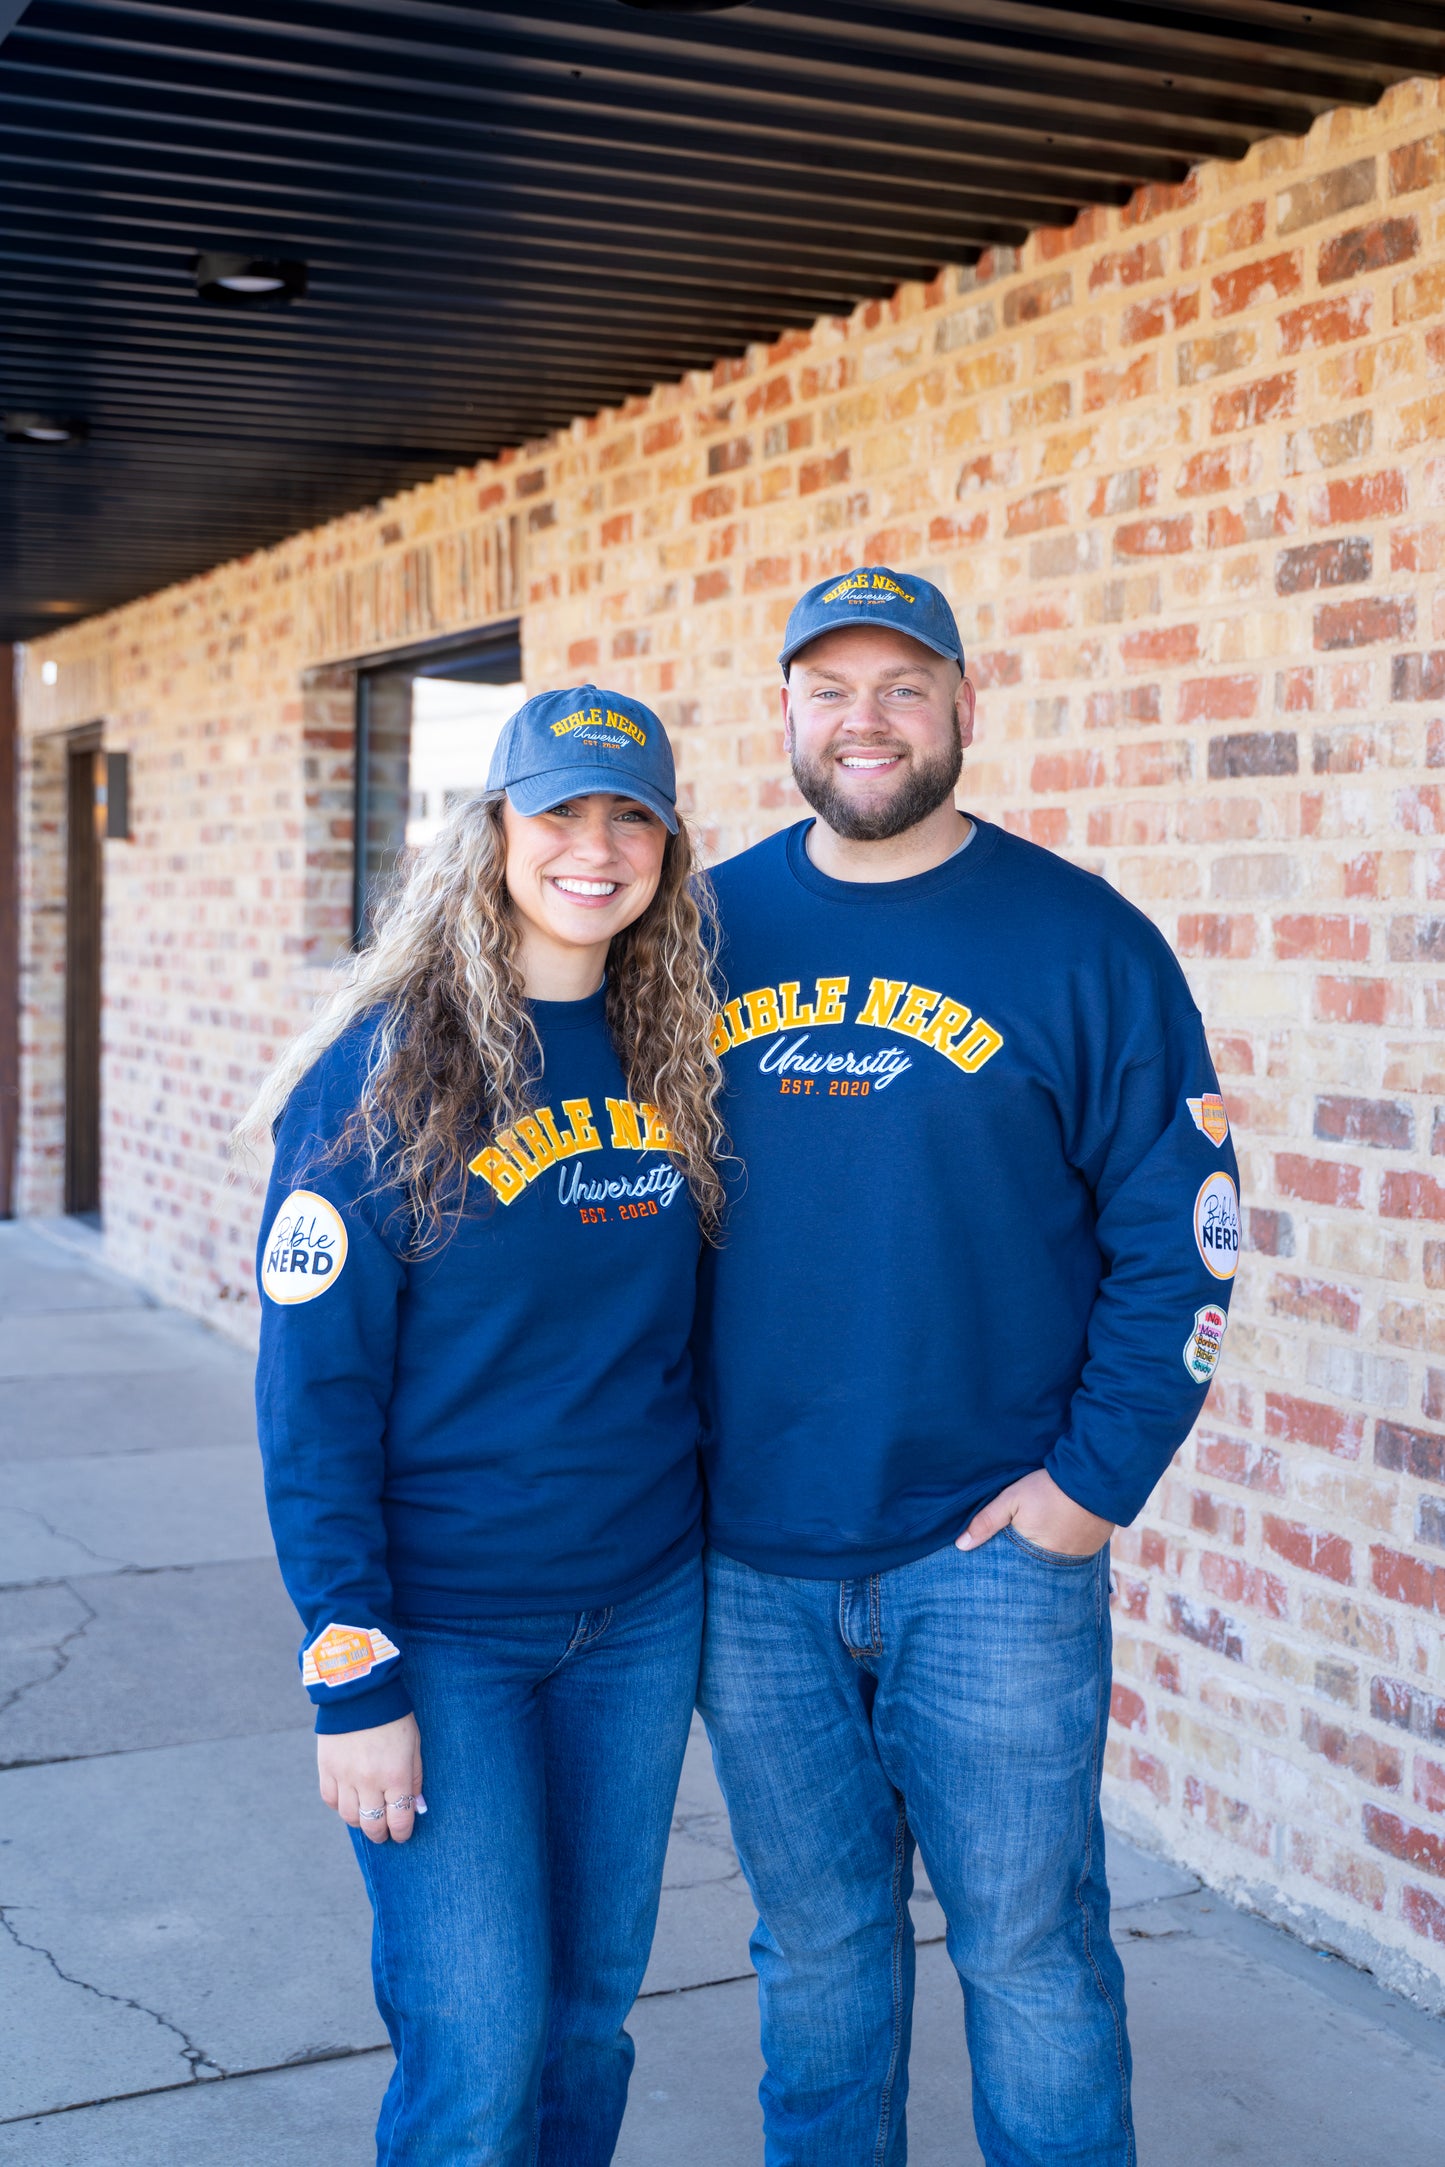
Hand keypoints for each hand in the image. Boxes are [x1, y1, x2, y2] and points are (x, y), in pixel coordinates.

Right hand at [318, 1713, 424, 1843]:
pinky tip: (348, 1801)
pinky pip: (330, 1800)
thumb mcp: (414, 1745)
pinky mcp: (326, 1768)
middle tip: (383, 1834)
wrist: (360, 1692)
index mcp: (395, 1775)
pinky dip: (339, 1805)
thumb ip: (415, 1777)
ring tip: (366, 1818)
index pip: (399, 1820)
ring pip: (349, 1817)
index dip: (402, 1832)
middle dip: (380, 1834)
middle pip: (373, 1824)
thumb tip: (416, 1805)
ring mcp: (345, 1776)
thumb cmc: (393, 1717)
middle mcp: (369, 1781)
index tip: (402, 1834)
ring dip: (359, 1822)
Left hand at [955, 1468, 1113, 1558]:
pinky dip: (1062, 1551)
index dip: (1003, 1565)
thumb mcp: (1012, 1498)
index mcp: (1033, 1556)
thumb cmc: (1050, 1488)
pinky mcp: (1091, 1551)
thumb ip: (987, 1521)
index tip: (993, 1562)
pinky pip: (1071, 1558)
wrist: (1094, 1477)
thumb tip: (961, 1546)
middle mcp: (1056, 1565)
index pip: (1012, 1570)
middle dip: (1022, 1565)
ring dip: (1043, 1558)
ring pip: (1052, 1565)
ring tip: (1036, 1548)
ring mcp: (1076, 1560)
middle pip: (1032, 1570)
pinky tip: (1057, 1540)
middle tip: (1015, 1554)